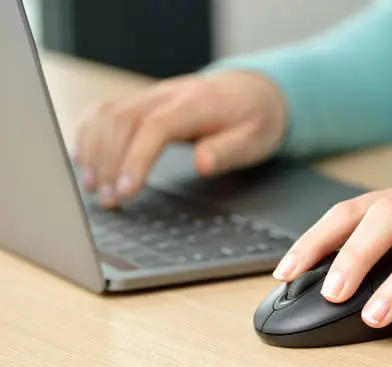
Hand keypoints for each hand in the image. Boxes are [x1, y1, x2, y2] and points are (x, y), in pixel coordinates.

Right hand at [73, 70, 286, 207]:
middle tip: (109, 201)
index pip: (156, 127)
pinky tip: (86, 161)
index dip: (136, 158)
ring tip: (95, 188)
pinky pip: (108, 112)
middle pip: (123, 121)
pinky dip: (91, 135)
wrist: (253, 91)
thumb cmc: (255, 118)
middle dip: (110, 163)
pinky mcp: (144, 102)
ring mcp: (153, 95)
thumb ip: (229, 151)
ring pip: (109, 115)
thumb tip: (203, 163)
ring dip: (96, 151)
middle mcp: (169, 94)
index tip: (127, 191)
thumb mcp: (255, 139)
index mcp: (197, 103)